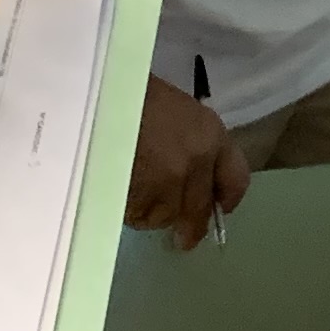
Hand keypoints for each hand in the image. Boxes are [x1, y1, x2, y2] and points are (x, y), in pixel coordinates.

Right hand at [124, 74, 250, 247]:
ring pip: (164, 217)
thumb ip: (190, 145)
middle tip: (183, 240)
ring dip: (151, 213)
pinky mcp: (137, 198)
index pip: (236, 180)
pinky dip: (127, 210)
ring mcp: (165, 183)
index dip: (227, 198)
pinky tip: (115, 189)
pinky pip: (135, 216)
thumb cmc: (129, 90)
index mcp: (210, 134)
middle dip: (191, 228)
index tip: (218, 209)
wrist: (93, 90)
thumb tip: (194, 181)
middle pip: (199, 211)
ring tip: (132, 191)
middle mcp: (195, 163)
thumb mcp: (173, 109)